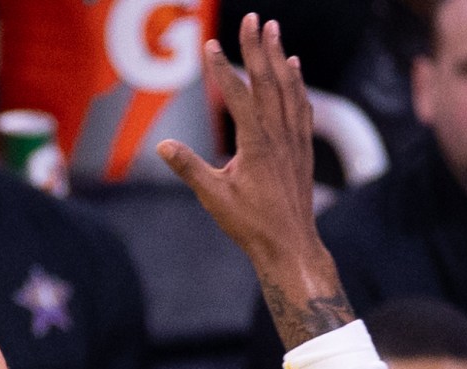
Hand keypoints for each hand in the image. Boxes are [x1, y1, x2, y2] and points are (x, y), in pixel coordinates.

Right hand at [159, 19, 333, 302]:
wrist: (291, 247)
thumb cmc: (251, 225)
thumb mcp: (214, 198)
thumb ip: (189, 168)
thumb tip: (162, 147)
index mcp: (255, 144)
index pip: (238, 96)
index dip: (222, 69)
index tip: (210, 45)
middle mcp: (278, 135)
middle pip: (267, 80)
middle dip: (258, 47)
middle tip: (253, 18)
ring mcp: (294, 140)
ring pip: (288, 88)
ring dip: (280, 56)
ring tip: (274, 29)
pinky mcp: (303, 149)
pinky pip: (301, 106)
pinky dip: (297, 83)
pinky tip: (294, 68)